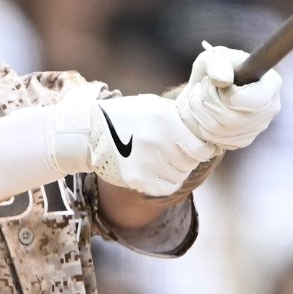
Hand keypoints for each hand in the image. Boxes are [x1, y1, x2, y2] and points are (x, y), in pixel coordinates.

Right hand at [52, 90, 216, 197]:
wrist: (89, 133)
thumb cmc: (125, 116)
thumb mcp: (152, 105)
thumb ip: (177, 116)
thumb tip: (202, 129)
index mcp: (166, 121)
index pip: (201, 148)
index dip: (203, 150)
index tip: (201, 149)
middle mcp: (159, 142)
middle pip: (190, 163)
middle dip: (187, 159)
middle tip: (176, 153)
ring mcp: (148, 163)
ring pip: (179, 177)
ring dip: (176, 171)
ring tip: (164, 161)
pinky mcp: (137, 179)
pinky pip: (166, 189)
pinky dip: (166, 183)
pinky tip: (158, 173)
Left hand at [175, 42, 281, 150]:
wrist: (211, 84)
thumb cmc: (218, 67)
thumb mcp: (215, 58)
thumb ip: (218, 65)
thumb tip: (222, 80)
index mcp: (271, 83)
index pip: (257, 100)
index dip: (231, 96)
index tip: (220, 85)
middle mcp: (270, 108)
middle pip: (233, 119)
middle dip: (209, 100)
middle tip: (204, 85)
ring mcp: (258, 127)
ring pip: (221, 130)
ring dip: (201, 110)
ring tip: (199, 94)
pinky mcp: (244, 139)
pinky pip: (217, 139)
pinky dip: (202, 123)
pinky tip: (203, 109)